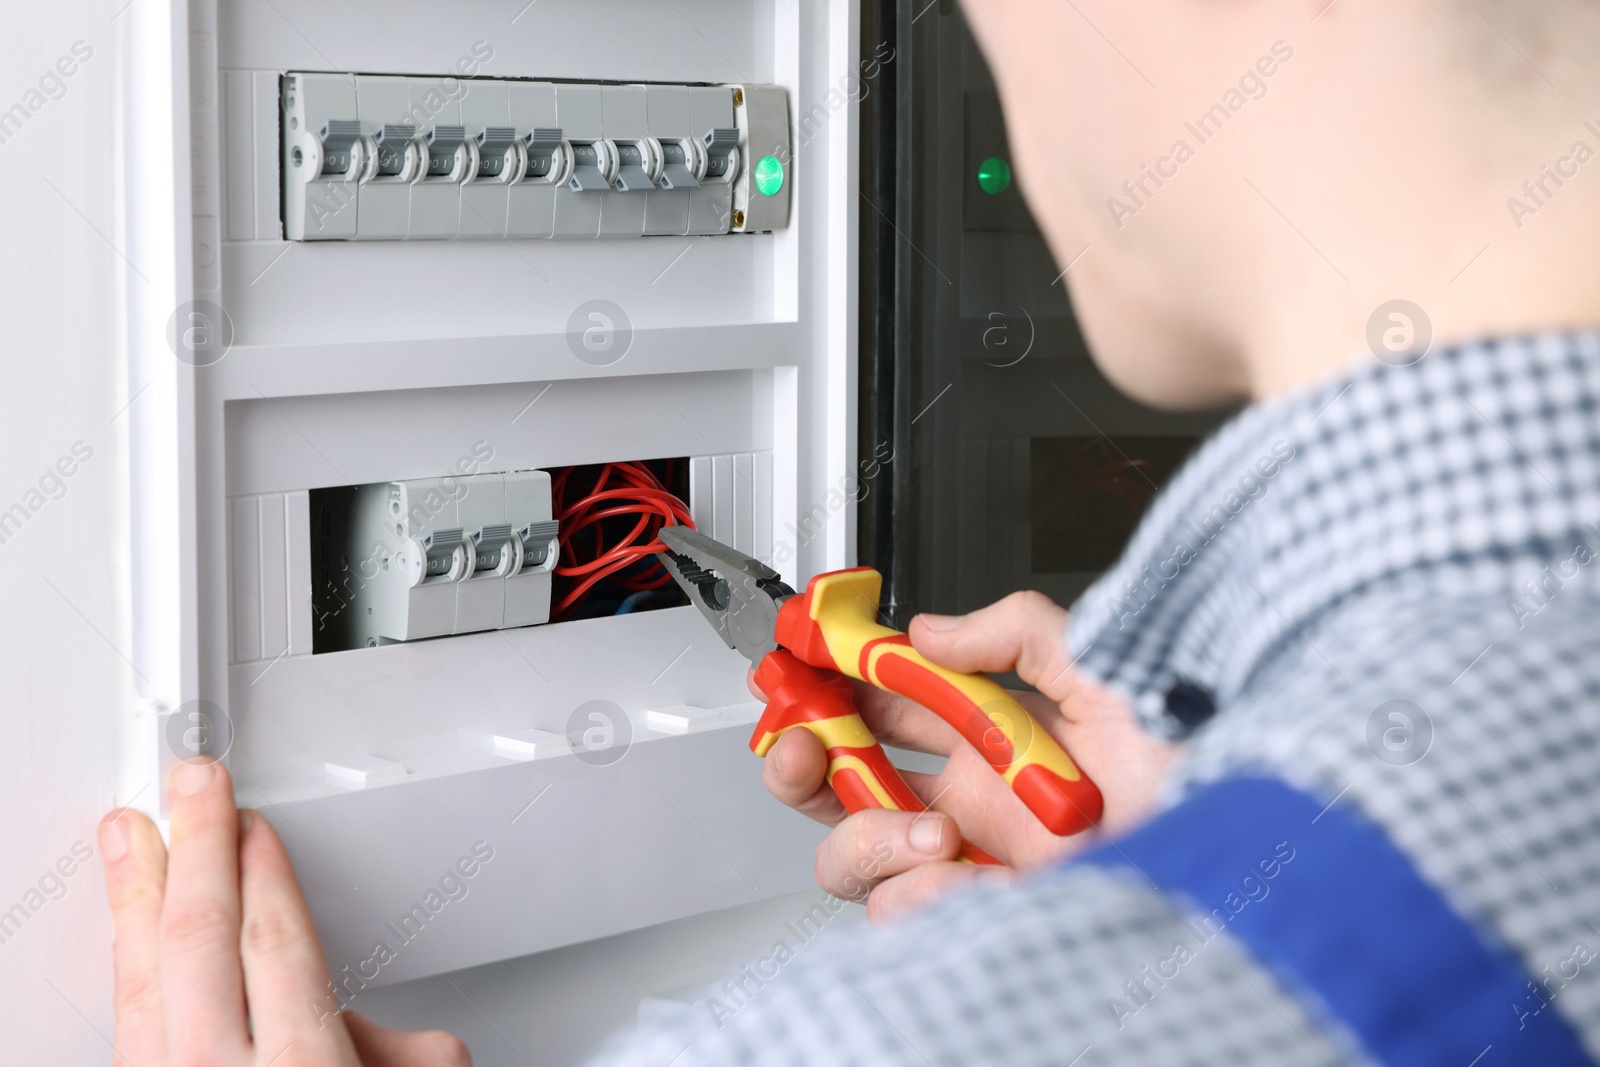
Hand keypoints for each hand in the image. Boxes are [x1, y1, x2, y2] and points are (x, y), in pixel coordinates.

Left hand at [100, 758, 470, 1065]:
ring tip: (130, 836)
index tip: (252, 822)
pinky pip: (124, 1017)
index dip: (264, 872)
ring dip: (136, 892)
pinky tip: (125, 931)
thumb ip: (404, 1052)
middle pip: (203, 937)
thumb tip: (391, 1030)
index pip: (276, 941)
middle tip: (193, 786)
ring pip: (142, 975)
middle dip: (198, 845)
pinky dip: (122, 959)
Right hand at [759, 591, 1176, 922]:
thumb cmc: (1190, 752)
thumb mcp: (1101, 661)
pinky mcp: (984, 912)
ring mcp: (971, 860)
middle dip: (803, 762)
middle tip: (803, 744)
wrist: (1238, 832)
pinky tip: (960, 874)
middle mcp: (967, 800)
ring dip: (870, 837)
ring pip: (853, 856)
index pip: (879, 709)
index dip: (827, 688)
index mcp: (984, 737)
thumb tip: (929, 630)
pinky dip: (919, 895)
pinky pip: (905, 913)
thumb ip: (1016, 629)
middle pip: (841, 787)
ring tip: (934, 829)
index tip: (799, 667)